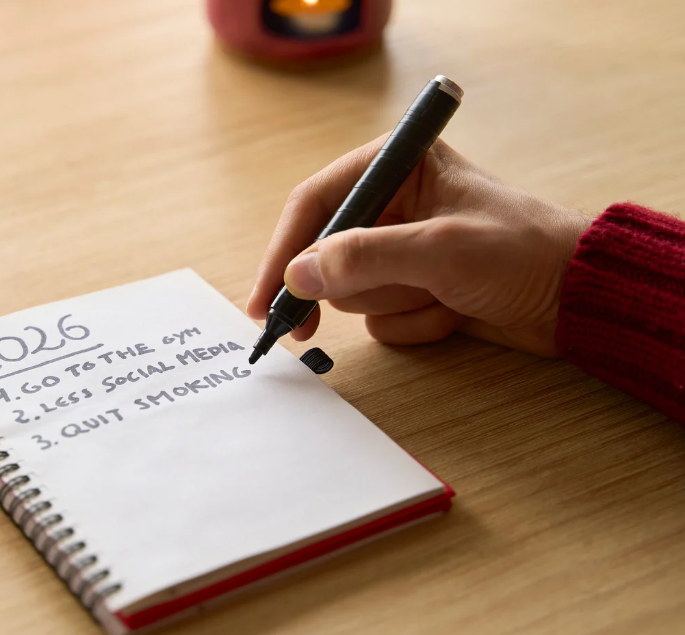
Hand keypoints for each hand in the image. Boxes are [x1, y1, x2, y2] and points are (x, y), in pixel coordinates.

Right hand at [247, 136, 591, 356]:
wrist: (579, 297)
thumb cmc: (521, 252)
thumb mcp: (440, 249)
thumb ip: (364, 257)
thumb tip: (298, 275)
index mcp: (395, 168)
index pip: (315, 204)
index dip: (283, 251)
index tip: (265, 300)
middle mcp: (391, 205)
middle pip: (325, 255)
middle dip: (347, 289)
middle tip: (307, 328)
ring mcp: (402, 251)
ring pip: (353, 293)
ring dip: (396, 305)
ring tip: (443, 297)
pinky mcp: (415, 288)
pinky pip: (382, 318)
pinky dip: (415, 323)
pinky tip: (454, 312)